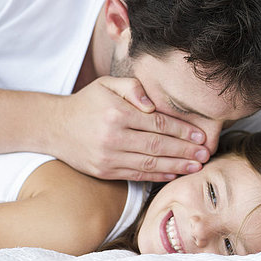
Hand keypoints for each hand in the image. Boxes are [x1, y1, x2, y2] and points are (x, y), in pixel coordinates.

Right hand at [53, 76, 209, 180]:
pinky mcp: (104, 172)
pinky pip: (136, 175)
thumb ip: (132, 87)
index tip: (200, 136)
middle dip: (185, 151)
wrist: (55, 127)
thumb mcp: (106, 84)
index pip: (158, 124)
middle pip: (158, 145)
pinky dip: (157, 176)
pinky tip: (174, 174)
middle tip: (206, 154)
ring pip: (150, 164)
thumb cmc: (87, 102)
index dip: (182, 131)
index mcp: (116, 113)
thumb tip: (152, 104)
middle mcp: (113, 137)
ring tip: (196, 166)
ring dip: (176, 166)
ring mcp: (108, 157)